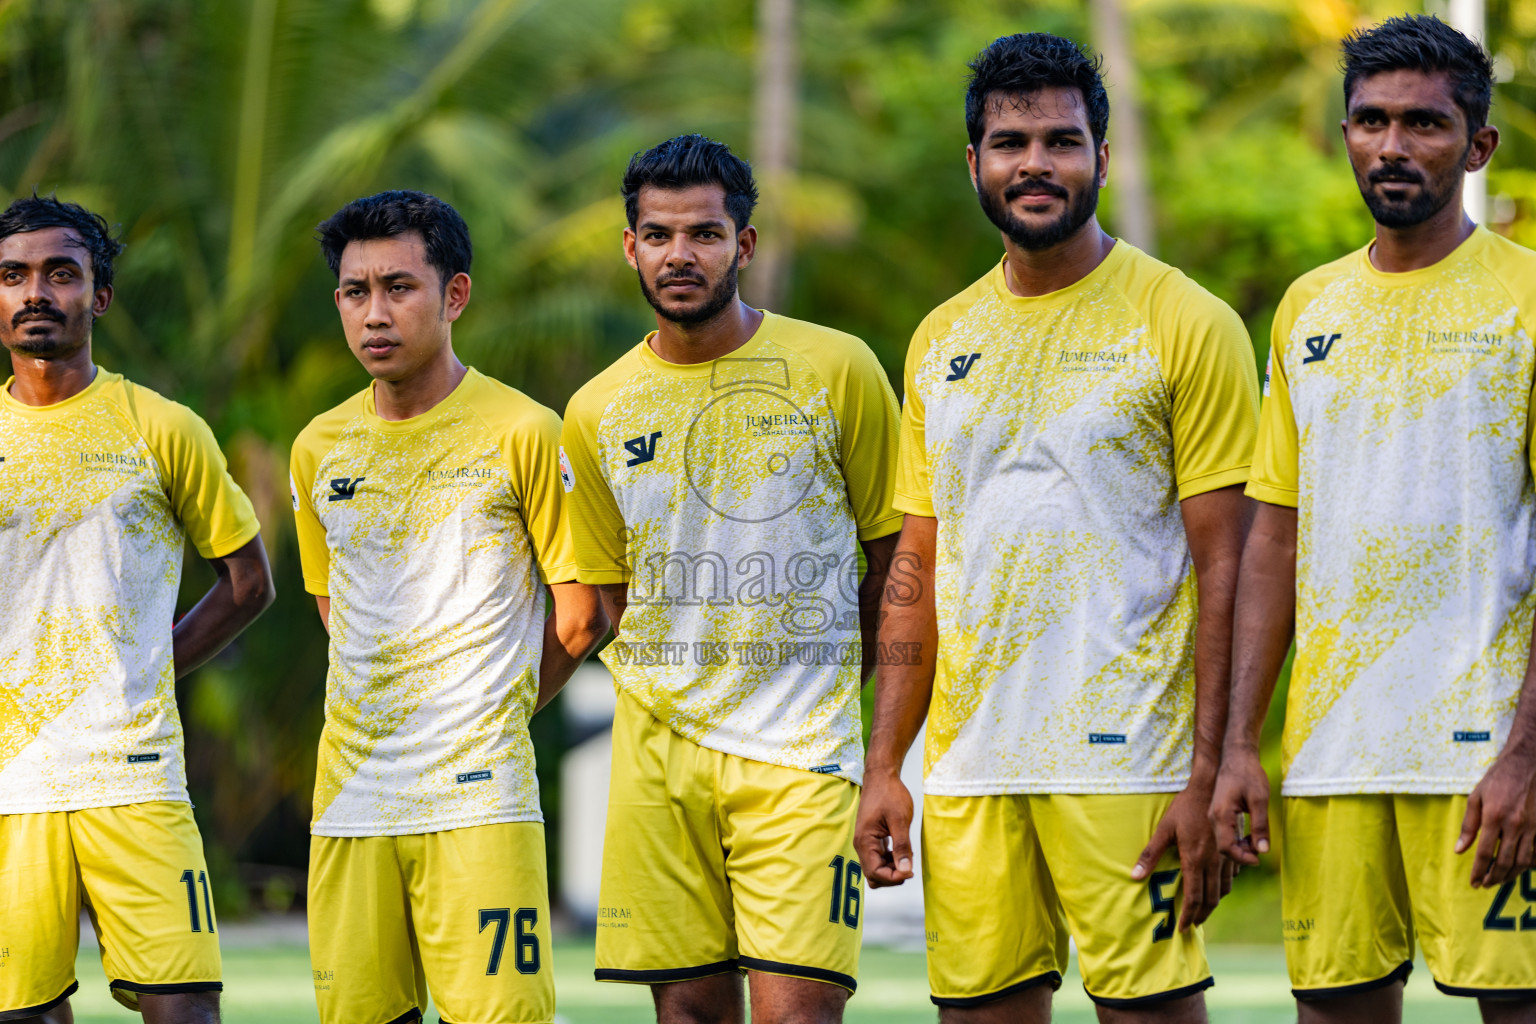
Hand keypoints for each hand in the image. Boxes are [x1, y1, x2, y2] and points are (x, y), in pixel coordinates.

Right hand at [854, 767, 913, 887]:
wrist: (881, 776)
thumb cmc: (889, 794)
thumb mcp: (900, 820)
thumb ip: (902, 847)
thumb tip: (905, 870)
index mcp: (865, 841)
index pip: (875, 873)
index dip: (894, 878)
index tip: (911, 872)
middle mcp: (861, 844)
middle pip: (873, 875)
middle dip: (892, 877)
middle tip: (909, 866)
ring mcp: (865, 842)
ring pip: (876, 869)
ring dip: (891, 869)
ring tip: (907, 856)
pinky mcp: (871, 839)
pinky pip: (878, 859)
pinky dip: (890, 861)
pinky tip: (902, 851)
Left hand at [1133, 783, 1222, 930]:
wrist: (1211, 789)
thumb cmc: (1184, 808)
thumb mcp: (1163, 829)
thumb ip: (1150, 854)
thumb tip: (1134, 876)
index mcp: (1195, 859)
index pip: (1193, 897)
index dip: (1188, 916)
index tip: (1183, 929)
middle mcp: (1213, 862)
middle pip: (1211, 899)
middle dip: (1201, 915)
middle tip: (1192, 925)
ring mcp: (1225, 857)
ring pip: (1223, 890)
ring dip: (1213, 904)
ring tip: (1202, 911)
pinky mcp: (1232, 852)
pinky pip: (1231, 878)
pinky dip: (1223, 888)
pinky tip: (1215, 889)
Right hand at [1209, 745, 1270, 866]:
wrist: (1236, 755)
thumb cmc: (1248, 774)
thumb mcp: (1260, 800)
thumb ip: (1261, 826)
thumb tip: (1263, 850)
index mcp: (1221, 814)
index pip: (1226, 847)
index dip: (1242, 858)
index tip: (1259, 859)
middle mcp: (1213, 817)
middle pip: (1223, 847)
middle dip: (1242, 853)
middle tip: (1261, 849)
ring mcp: (1213, 814)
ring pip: (1223, 840)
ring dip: (1240, 847)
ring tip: (1257, 841)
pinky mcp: (1217, 812)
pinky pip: (1224, 833)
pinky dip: (1237, 839)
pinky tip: (1249, 834)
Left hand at [1457, 750, 1535, 887]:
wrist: (1528, 763)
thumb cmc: (1499, 778)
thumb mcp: (1476, 797)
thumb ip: (1469, 825)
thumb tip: (1459, 849)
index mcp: (1494, 817)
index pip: (1484, 853)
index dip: (1478, 871)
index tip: (1473, 882)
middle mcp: (1514, 824)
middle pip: (1505, 861)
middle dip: (1494, 877)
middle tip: (1486, 885)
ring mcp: (1532, 826)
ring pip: (1523, 860)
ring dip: (1511, 875)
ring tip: (1500, 880)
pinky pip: (1535, 852)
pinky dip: (1527, 863)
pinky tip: (1518, 867)